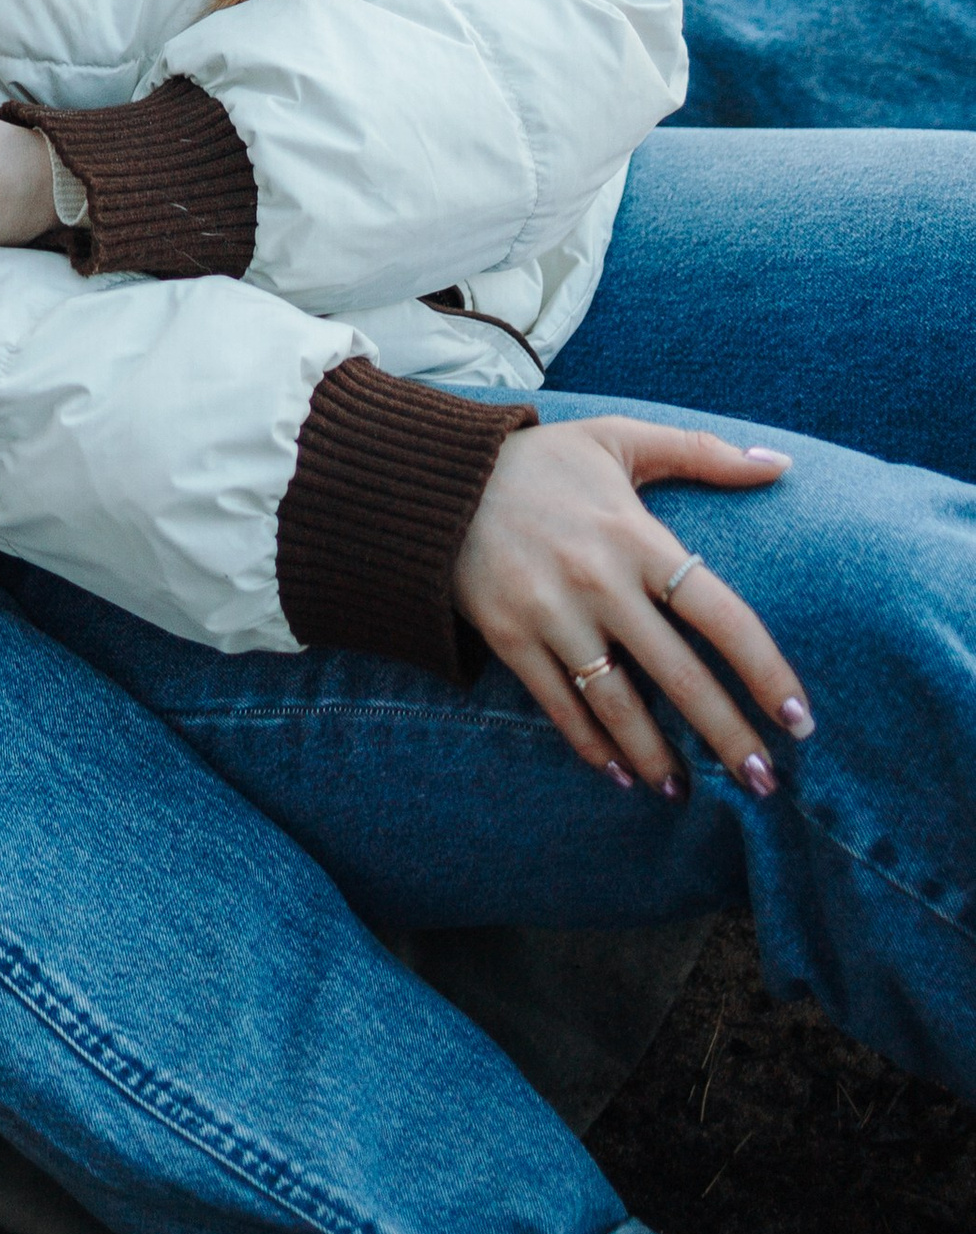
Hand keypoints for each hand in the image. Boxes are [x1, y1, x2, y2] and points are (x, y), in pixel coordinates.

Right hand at [453, 416, 810, 795]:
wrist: (434, 475)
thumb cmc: (539, 459)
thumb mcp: (619, 439)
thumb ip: (702, 452)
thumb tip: (783, 464)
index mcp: (635, 536)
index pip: (720, 614)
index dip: (766, 672)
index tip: (800, 720)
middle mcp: (598, 581)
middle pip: (679, 675)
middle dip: (727, 736)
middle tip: (764, 782)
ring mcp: (549, 614)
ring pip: (617, 704)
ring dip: (658, 756)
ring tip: (689, 794)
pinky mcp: (508, 637)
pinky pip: (558, 705)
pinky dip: (592, 746)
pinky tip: (622, 774)